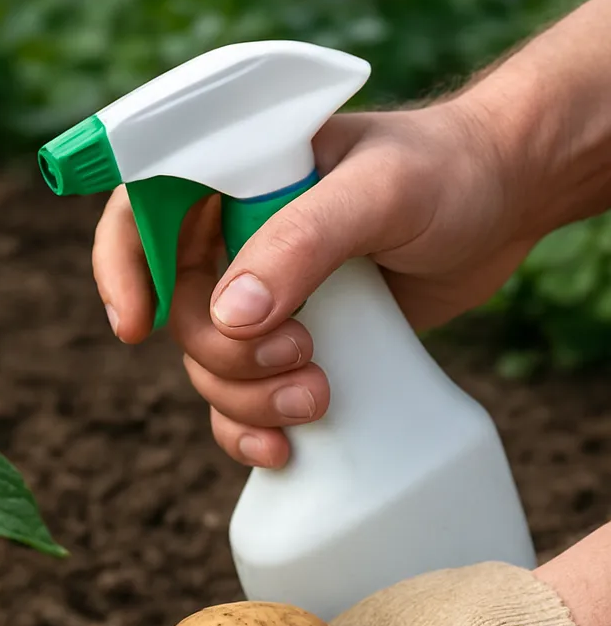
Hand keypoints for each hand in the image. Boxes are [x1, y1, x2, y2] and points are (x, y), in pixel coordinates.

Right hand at [92, 96, 532, 468]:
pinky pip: (241, 400)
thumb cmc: (446, 174)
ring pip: (208, 367)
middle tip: (299, 356)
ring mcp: (262, 297)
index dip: (122, 270)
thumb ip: (302, 243)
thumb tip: (230, 315)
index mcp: (232, 179)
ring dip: (246, 400)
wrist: (504, 205)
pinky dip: (250, 432)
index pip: (140, 214)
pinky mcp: (290, 343)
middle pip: (179, 314)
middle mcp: (233, 239)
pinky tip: (283, 452)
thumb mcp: (379, 192)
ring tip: (315, 399)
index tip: (134, 328)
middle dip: (226, 355)